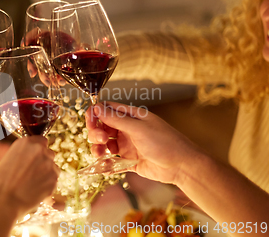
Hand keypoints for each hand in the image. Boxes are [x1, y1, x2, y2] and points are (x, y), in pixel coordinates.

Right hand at [0, 136, 59, 215]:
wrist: (2, 201)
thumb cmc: (0, 182)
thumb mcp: (7, 159)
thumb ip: (23, 154)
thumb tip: (31, 157)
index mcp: (25, 143)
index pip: (41, 140)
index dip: (38, 150)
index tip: (34, 158)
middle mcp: (39, 150)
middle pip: (49, 153)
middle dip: (43, 162)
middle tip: (32, 173)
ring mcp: (48, 164)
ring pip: (53, 167)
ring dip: (46, 173)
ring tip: (32, 184)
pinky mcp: (54, 179)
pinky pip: (54, 180)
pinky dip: (48, 185)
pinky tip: (36, 190)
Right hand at [85, 101, 200, 184]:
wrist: (182, 166)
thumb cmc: (166, 143)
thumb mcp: (139, 128)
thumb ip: (116, 119)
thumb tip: (97, 107)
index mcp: (131, 117)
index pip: (107, 110)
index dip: (95, 114)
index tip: (90, 121)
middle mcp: (128, 130)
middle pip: (102, 128)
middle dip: (96, 132)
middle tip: (100, 139)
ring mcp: (128, 145)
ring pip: (105, 145)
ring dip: (98, 149)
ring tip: (100, 154)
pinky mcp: (129, 161)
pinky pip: (112, 161)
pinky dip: (106, 164)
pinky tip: (103, 167)